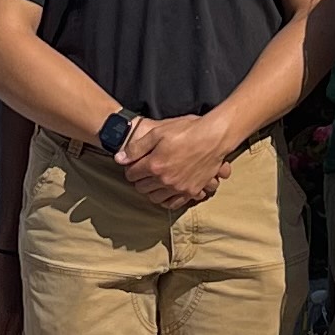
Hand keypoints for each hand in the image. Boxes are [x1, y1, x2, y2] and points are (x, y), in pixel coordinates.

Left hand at [113, 111, 229, 212]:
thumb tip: (119, 159)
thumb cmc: (187, 131)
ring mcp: (179, 188)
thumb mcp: (158, 132)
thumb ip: (137, 147)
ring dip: (152, 190)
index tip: (135, 164)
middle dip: (140, 179)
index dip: (131, 168)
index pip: (132, 174)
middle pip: (142, 188)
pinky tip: (166, 191)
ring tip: (155, 180)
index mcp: (154, 165)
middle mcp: (165, 180)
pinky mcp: (191, 191)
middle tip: (144, 171)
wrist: (214, 137)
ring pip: (155, 198)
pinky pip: (173, 203)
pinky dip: (167, 199)